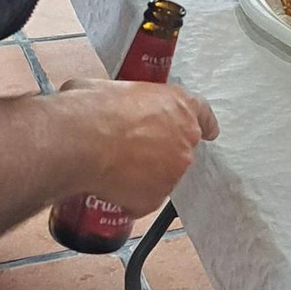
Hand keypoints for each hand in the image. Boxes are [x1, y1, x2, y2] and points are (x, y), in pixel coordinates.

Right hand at [55, 80, 218, 212]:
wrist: (82, 140)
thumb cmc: (93, 109)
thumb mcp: (109, 89)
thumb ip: (123, 100)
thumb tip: (106, 105)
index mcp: (180, 105)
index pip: (203, 114)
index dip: (204, 124)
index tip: (208, 131)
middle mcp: (185, 138)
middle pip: (179, 150)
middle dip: (158, 153)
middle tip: (128, 150)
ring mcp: (174, 171)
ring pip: (160, 177)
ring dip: (142, 176)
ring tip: (111, 167)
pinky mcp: (155, 198)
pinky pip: (141, 200)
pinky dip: (126, 197)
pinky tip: (107, 186)